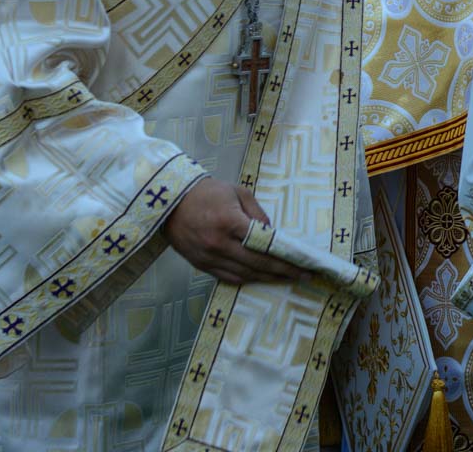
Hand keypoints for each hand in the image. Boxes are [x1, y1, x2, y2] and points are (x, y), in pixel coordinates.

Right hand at [163, 177, 303, 284]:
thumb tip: (272, 234)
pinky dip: (246, 279)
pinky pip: (228, 278)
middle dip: (282, 271)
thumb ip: (258, 213)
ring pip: (244, 274)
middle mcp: (219, 244)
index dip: (285, 257)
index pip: (264, 244)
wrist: (169, 201)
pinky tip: (260, 279)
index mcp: (230, 222)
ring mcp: (209, 258)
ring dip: (266, 279)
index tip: (303, 263)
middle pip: (257, 264)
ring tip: (285, 279)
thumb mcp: (238, 192)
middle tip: (303, 276)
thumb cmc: (207, 193)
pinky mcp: (200, 265)